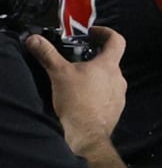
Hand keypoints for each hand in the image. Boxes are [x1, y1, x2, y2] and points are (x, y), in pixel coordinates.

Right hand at [29, 26, 125, 156]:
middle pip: (111, 61)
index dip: (106, 33)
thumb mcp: (58, 74)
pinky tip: (82, 97)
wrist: (86, 134)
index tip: (92, 33)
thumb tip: (34, 39)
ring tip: (77, 79)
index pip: (117, 40)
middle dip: (94, 57)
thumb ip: (47, 54)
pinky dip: (97, 92)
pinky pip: (108, 94)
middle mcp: (119, 78)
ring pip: (109, 79)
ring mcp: (120, 94)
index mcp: (109, 65)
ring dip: (96, 76)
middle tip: (78, 58)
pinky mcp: (116, 108)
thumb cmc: (76, 101)